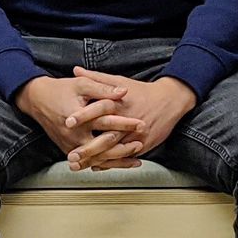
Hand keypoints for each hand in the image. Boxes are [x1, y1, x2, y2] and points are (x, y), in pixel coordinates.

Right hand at [16, 74, 144, 169]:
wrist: (37, 100)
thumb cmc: (59, 90)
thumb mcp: (82, 84)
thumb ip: (103, 88)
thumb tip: (123, 92)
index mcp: (78, 118)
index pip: (106, 122)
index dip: (125, 123)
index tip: (140, 123)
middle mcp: (74, 135)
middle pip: (103, 145)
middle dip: (125, 145)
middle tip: (141, 142)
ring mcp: (71, 146)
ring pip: (98, 159)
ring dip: (118, 159)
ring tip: (135, 158)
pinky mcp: (69, 151)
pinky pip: (90, 162)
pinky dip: (106, 164)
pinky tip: (119, 164)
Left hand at [71, 67, 197, 167]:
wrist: (169, 101)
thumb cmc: (142, 91)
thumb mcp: (119, 80)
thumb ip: (96, 78)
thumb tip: (75, 70)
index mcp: (120, 104)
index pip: (99, 110)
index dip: (83, 116)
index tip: (68, 122)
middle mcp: (128, 122)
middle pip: (105, 138)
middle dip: (87, 149)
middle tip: (71, 155)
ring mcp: (135, 136)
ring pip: (113, 152)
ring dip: (95, 160)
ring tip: (79, 165)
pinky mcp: (142, 145)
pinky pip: (124, 157)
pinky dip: (109, 163)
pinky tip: (96, 166)